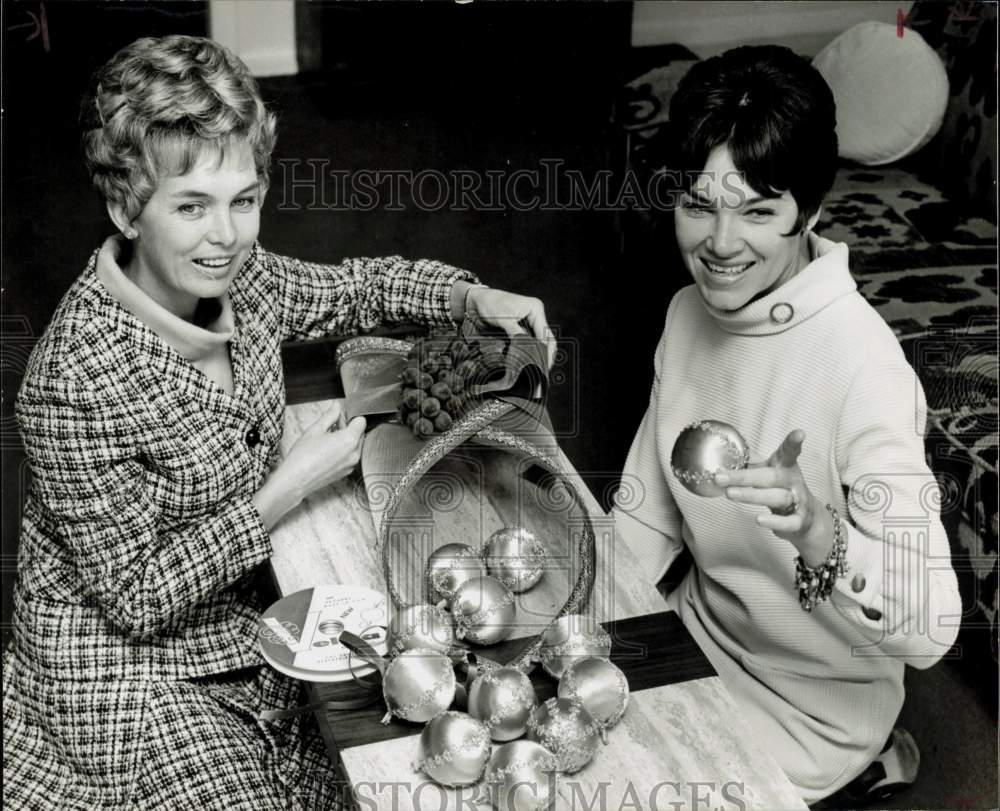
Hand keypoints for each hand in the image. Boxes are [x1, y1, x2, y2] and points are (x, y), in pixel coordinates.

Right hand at [253, 401, 365, 528]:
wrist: (296, 480)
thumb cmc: (303, 456)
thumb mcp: (315, 430)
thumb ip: (329, 416)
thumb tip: (337, 406)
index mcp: (349, 440)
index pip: (361, 421)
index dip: (350, 416)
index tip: (340, 416)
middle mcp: (354, 453)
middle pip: (360, 433)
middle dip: (349, 427)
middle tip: (332, 425)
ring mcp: (351, 464)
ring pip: (356, 445)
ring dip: (346, 439)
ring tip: (328, 438)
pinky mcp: (346, 472)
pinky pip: (350, 456)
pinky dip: (344, 451)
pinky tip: (328, 450)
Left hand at [466, 286, 555, 369]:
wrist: (475, 302)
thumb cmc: (489, 304)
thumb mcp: (504, 320)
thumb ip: (516, 334)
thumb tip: (526, 350)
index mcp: (535, 309)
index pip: (545, 334)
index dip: (545, 352)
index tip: (542, 367)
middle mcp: (534, 316)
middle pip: (546, 339)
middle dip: (544, 355)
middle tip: (541, 372)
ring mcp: (528, 323)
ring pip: (538, 343)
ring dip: (536, 355)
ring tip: (535, 370)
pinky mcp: (520, 330)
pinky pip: (528, 343)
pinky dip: (528, 352)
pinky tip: (526, 363)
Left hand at [714, 430, 833, 565]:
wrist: (806, 519)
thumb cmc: (779, 488)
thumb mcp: (767, 472)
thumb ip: (750, 464)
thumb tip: (725, 454)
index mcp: (785, 466)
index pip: (789, 452)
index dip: (793, 442)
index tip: (799, 433)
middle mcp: (793, 482)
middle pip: (770, 477)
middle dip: (743, 477)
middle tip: (719, 477)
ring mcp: (798, 502)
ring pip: (777, 497)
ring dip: (751, 496)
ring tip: (729, 494)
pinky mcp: (798, 522)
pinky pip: (787, 522)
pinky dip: (773, 521)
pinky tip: (758, 519)